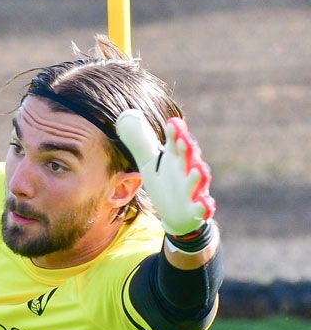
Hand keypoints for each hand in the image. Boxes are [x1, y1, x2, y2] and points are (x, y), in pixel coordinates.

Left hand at [115, 109, 215, 235]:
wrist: (178, 213)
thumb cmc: (165, 182)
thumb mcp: (150, 163)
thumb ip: (139, 142)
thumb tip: (124, 116)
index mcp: (175, 158)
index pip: (175, 142)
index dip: (175, 133)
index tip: (172, 123)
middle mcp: (187, 170)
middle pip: (188, 157)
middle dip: (186, 148)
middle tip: (182, 139)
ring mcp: (193, 189)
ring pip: (197, 181)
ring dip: (198, 175)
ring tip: (198, 169)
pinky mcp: (196, 208)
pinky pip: (202, 207)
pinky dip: (204, 206)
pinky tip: (204, 205)